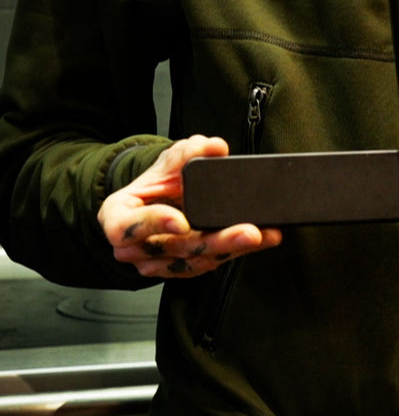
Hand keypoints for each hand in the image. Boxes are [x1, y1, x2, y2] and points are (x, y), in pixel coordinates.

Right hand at [97, 135, 281, 278]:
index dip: (154, 225)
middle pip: (175, 248)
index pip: (128, 228)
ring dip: (233, 249)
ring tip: (263, 235)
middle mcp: (134, 247)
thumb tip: (214, 146)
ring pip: (197, 260)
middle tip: (247, 232)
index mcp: (118, 217)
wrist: (161, 202)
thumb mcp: (169, 161)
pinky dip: (237, 252)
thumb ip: (187, 152)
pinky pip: (210, 264)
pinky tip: (261, 240)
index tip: (181, 221)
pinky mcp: (183, 268)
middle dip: (215, 241)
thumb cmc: (158, 184)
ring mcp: (158, 262)